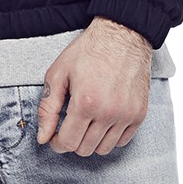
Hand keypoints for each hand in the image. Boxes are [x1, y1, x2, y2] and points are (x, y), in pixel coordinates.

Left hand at [36, 16, 151, 155]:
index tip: (55, 136)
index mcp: (86, 103)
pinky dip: (110, 136)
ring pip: (104, 149)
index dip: (56, 142)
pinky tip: (102, 118)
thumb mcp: (59, 72)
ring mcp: (126, 115)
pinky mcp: (139, 114)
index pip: (68, 142)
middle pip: (85, 149)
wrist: (123, 34)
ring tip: (86, 120)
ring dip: (91, 140)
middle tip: (70, 123)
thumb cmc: (89, 50)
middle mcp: (108, 113)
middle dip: (73, 140)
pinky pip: (122, 141)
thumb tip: (43, 137)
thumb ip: (48, 107)